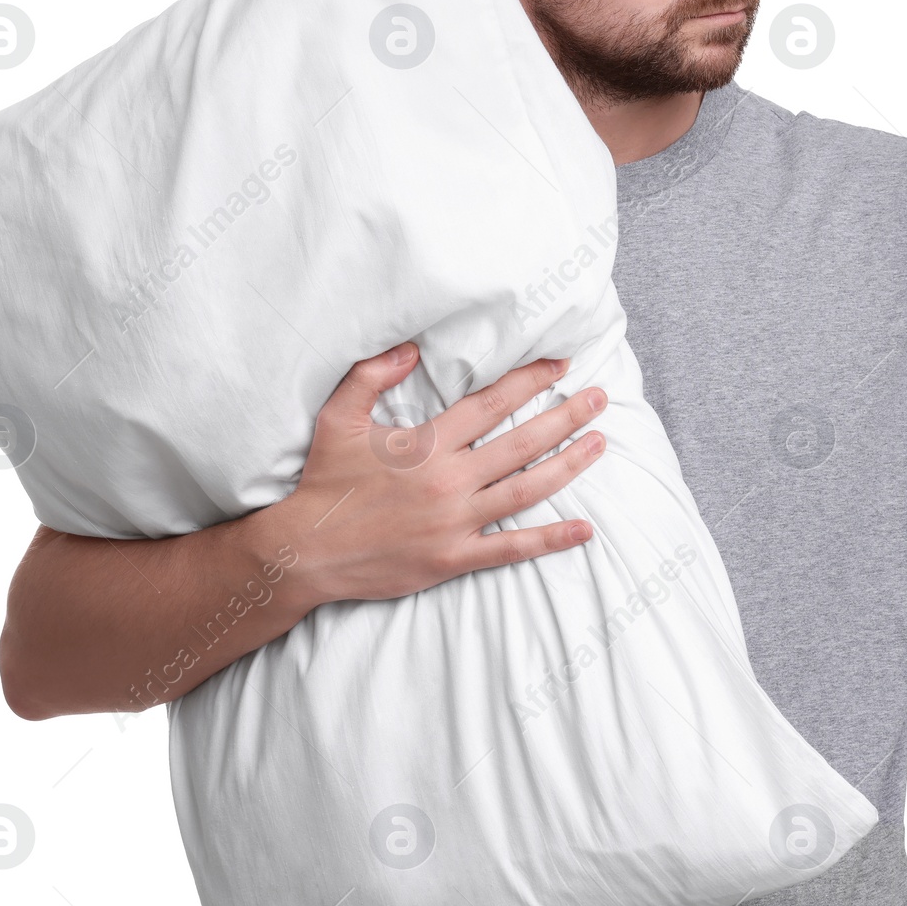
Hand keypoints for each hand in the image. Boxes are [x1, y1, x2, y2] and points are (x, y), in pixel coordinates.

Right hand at [267, 343, 606, 604]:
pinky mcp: (455, 558)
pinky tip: (584, 529)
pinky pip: (512, 548)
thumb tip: (412, 346)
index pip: (493, 403)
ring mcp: (456, 522)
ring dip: (569, 464)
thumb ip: (371, 375)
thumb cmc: (325, 483)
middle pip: (523, 442)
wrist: (306, 552)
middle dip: (567, 416)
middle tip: (600, 398)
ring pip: (527, 488)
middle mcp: (450, 479)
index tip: (562, 365)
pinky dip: (551, 539)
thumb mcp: (338, 417)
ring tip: (600, 443)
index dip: (531, 380)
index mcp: (428, 444)